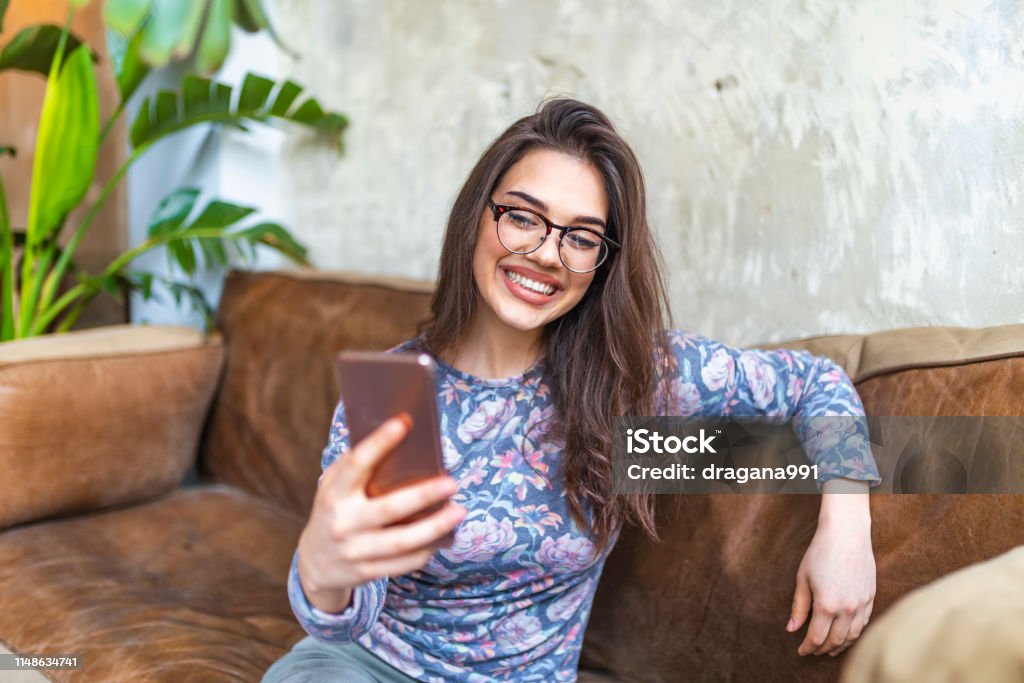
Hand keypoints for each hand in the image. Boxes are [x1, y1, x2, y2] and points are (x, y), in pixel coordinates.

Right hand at [297, 415, 465, 613]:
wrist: (315, 562)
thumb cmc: (336, 509)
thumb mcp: (335, 486)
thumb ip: (358, 466)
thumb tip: (400, 435)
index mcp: (333, 493)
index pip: (355, 465)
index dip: (378, 443)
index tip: (403, 423)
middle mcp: (342, 523)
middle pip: (388, 508)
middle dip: (423, 495)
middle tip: (451, 483)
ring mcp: (354, 551)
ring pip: (401, 541)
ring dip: (434, 527)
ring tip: (459, 511)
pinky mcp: (366, 572)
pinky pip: (403, 562)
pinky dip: (425, 550)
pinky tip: (443, 537)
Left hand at [787, 482, 874, 656]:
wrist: (847, 533)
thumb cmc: (820, 552)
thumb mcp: (803, 579)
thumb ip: (799, 606)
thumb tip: (791, 628)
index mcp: (826, 605)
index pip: (816, 637)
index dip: (807, 647)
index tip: (801, 651)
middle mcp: (846, 609)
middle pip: (835, 640)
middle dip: (823, 649)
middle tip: (814, 651)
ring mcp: (861, 604)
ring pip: (852, 635)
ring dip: (841, 646)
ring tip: (831, 649)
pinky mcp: (871, 597)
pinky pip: (864, 623)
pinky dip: (855, 633)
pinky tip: (847, 635)